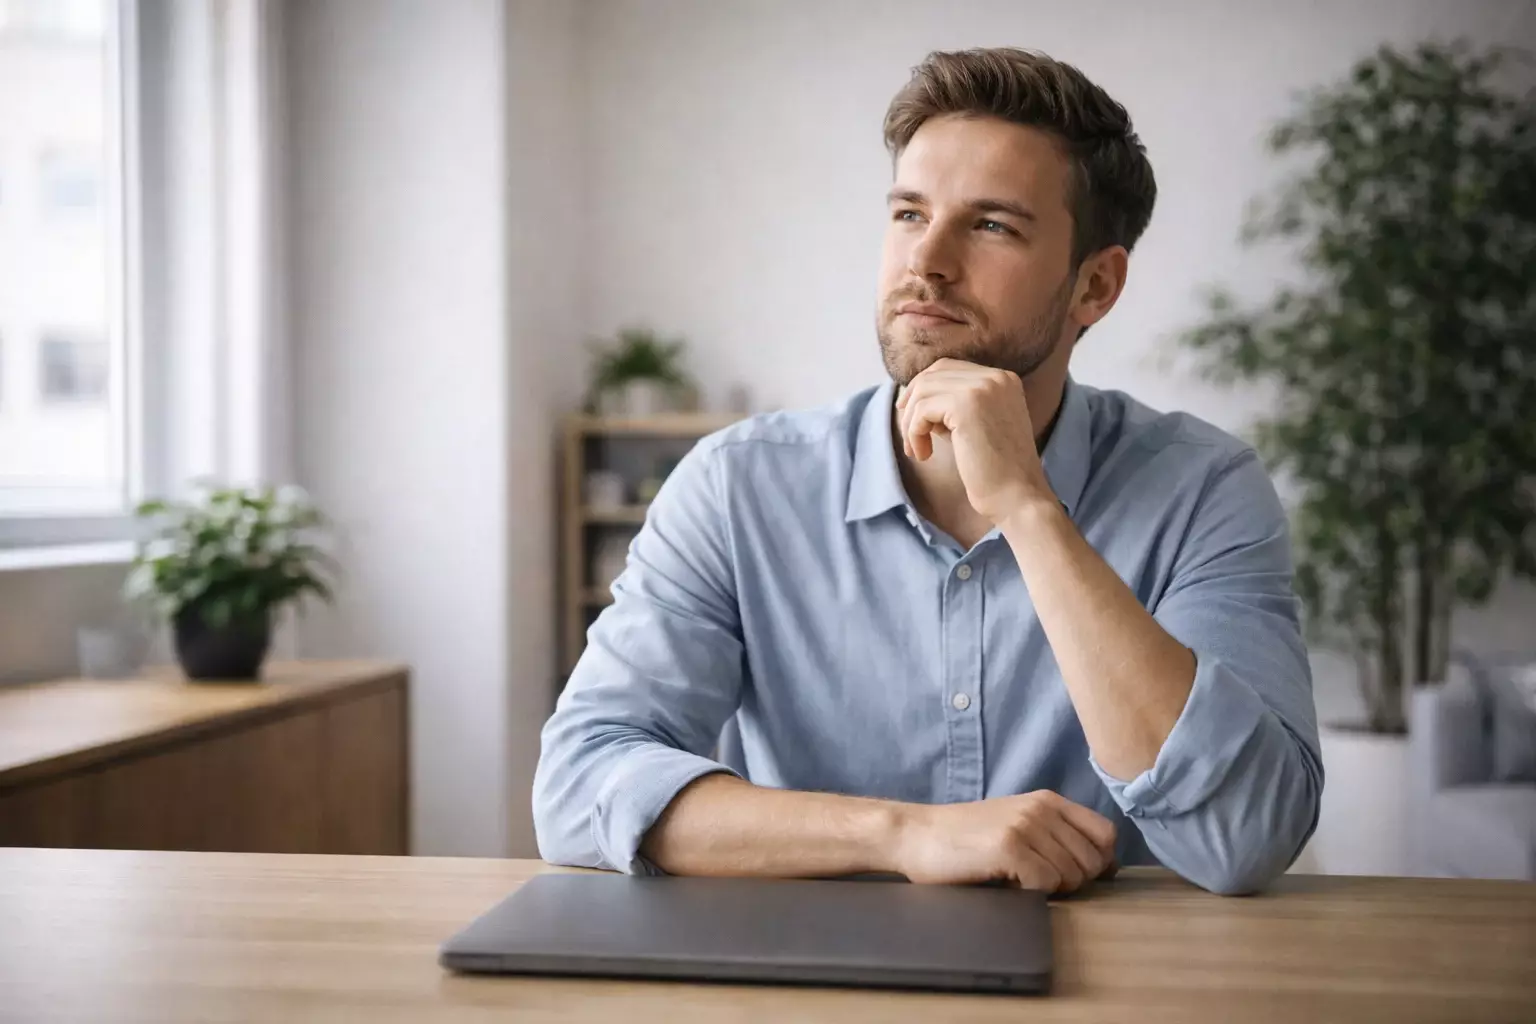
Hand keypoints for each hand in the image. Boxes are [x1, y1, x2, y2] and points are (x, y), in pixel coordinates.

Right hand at [892, 791, 1117, 893]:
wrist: (915, 835)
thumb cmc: (965, 839)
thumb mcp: (1016, 823)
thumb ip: (1055, 834)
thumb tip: (1104, 866)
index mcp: (1048, 800)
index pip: (1106, 834)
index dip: (1100, 862)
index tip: (1076, 877)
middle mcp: (1042, 808)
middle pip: (1092, 862)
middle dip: (1073, 883)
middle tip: (1038, 883)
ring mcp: (1026, 826)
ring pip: (1072, 876)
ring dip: (1051, 890)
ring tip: (1018, 880)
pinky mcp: (1009, 847)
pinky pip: (1047, 884)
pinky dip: (1031, 893)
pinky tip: (1006, 883)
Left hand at [895, 359, 1053, 520]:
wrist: (1018, 498)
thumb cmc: (996, 472)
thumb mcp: (977, 427)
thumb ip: (955, 406)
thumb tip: (914, 397)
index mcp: (1004, 379)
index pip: (949, 368)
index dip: (924, 390)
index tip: (913, 417)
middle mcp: (996, 377)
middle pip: (933, 374)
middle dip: (913, 403)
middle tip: (909, 435)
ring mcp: (983, 387)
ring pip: (923, 390)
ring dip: (911, 423)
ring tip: (918, 451)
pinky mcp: (966, 405)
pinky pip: (921, 410)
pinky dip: (914, 433)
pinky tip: (924, 456)